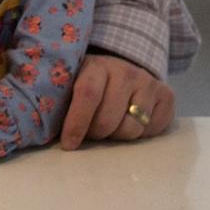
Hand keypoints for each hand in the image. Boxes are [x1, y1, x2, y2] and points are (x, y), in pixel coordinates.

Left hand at [58, 53, 174, 146]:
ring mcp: (148, 82)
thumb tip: (42, 131)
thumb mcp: (72, 83)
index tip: (69, 144)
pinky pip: (153, 130)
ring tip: (111, 126)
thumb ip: (59, 101)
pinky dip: (141, 134)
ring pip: (132, 129)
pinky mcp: (167, 95)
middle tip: (90, 133)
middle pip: (109, 120)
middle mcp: (126, 71)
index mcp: (97, 65)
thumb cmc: (89, 82)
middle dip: (96, 134)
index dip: (77, 123)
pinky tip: (130, 121)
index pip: (88, 94)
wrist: (122, 67)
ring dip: (118, 136)